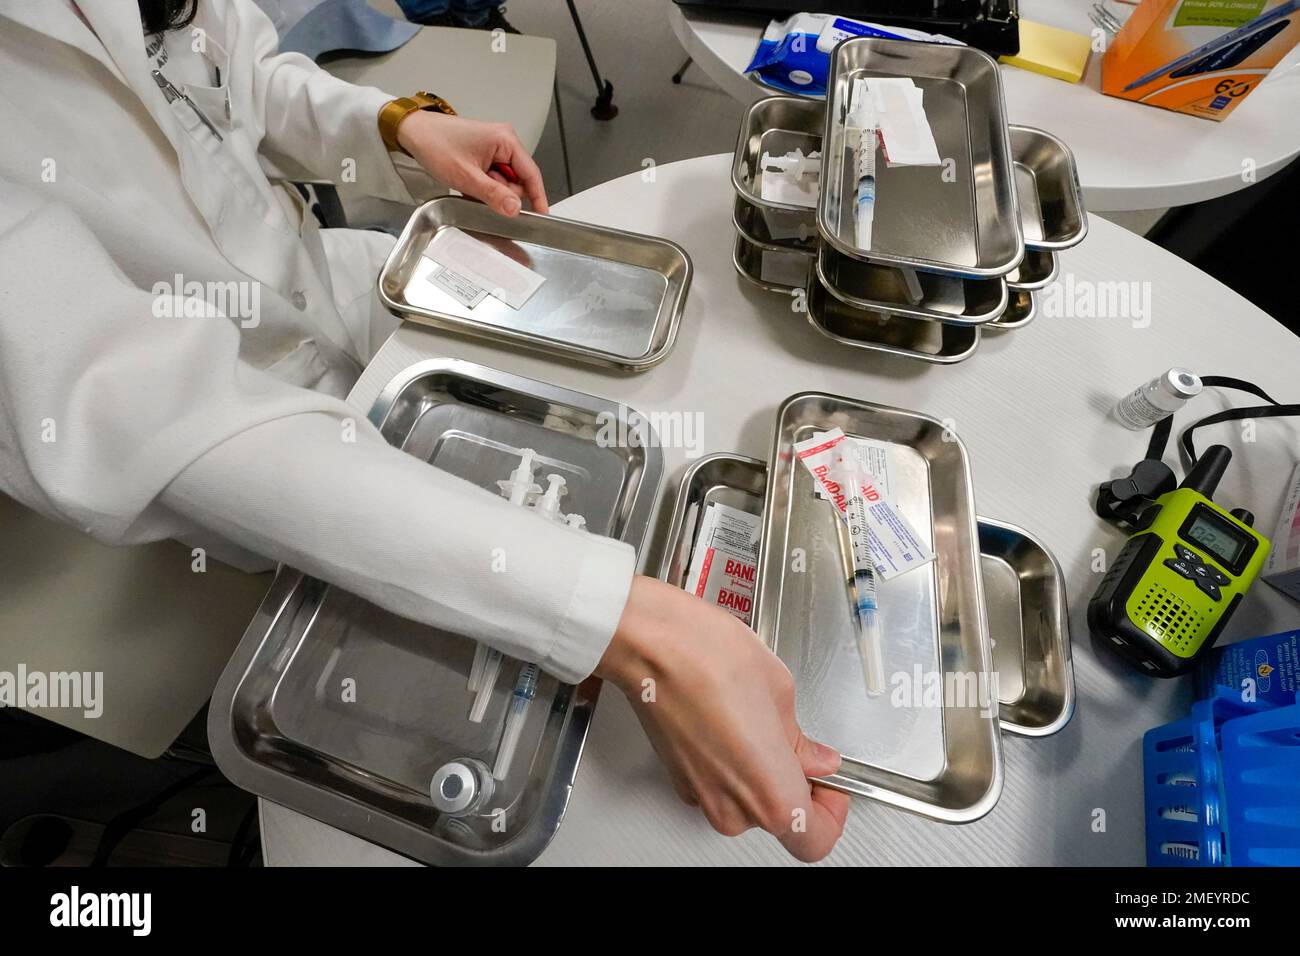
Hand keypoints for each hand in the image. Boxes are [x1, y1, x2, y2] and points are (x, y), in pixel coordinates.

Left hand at [397, 111, 548, 216]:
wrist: (413, 132)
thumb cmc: (436, 144)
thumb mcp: (466, 176)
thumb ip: (494, 195)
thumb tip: (515, 209)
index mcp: (506, 140)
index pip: (532, 174)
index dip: (538, 197)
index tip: (542, 216)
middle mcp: (504, 141)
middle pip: (518, 181)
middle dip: (502, 193)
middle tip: (479, 191)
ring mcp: (495, 148)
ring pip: (504, 182)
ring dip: (489, 190)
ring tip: (468, 184)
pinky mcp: (485, 154)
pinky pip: (493, 178)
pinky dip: (483, 186)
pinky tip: (468, 182)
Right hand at [596, 576, 849, 861]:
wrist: (650, 645)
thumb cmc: (709, 659)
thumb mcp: (781, 692)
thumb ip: (802, 741)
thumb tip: (813, 758)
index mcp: (771, 793)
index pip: (815, 839)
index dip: (830, 812)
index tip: (830, 783)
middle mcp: (734, 807)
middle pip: (778, 817)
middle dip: (793, 783)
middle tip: (796, 742)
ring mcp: (701, 795)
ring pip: (746, 801)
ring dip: (759, 771)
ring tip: (758, 721)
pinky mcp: (679, 777)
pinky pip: (718, 784)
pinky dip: (729, 762)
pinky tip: (730, 721)